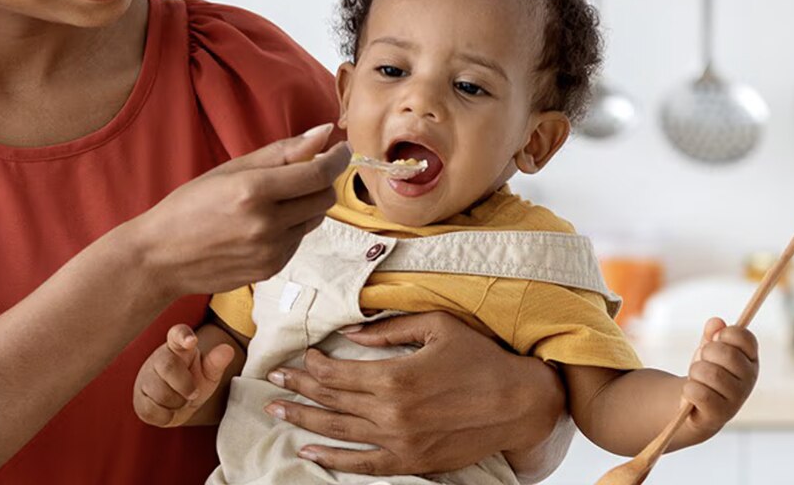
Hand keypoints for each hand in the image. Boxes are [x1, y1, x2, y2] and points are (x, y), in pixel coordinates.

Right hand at [128, 124, 349, 298]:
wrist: (160, 257)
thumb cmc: (189, 206)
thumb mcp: (230, 170)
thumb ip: (282, 152)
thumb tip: (324, 132)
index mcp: (252, 191)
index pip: (318, 173)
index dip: (338, 158)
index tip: (342, 149)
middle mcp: (266, 224)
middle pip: (324, 197)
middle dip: (321, 181)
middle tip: (303, 172)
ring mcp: (270, 251)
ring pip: (314, 220)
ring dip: (305, 205)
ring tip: (271, 201)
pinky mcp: (271, 269)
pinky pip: (298, 241)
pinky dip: (290, 228)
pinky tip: (260, 225)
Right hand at [133, 324, 235, 427]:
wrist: (177, 404)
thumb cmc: (193, 382)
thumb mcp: (208, 373)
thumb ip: (216, 362)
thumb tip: (228, 350)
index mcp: (178, 347)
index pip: (177, 334)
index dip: (183, 336)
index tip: (192, 341)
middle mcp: (159, 358)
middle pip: (168, 366)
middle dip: (185, 385)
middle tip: (194, 393)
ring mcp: (146, 377)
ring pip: (159, 392)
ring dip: (177, 403)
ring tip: (180, 400)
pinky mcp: (139, 398)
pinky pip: (150, 410)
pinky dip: (165, 416)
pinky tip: (169, 410)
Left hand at [262, 312, 562, 476]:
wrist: (520, 403)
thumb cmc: (481, 358)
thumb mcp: (436, 326)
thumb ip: (388, 330)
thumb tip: (350, 334)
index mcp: (395, 376)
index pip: (337, 372)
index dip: (313, 364)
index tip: (300, 356)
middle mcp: (392, 412)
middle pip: (331, 400)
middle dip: (298, 388)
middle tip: (273, 380)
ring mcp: (400, 441)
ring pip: (338, 432)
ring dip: (304, 421)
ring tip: (276, 410)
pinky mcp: (413, 461)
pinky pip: (364, 465)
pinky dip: (333, 460)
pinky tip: (309, 453)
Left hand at [683, 317, 758, 438]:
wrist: (694, 405)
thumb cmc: (705, 372)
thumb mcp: (707, 349)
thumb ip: (711, 334)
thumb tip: (716, 322)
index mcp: (750, 359)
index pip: (744, 337)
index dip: (725, 334)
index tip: (714, 340)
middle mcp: (749, 379)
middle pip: (725, 353)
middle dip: (706, 353)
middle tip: (703, 362)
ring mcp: (737, 398)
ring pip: (710, 373)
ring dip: (695, 372)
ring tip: (697, 379)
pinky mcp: (720, 413)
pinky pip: (699, 393)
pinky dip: (689, 390)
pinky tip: (692, 394)